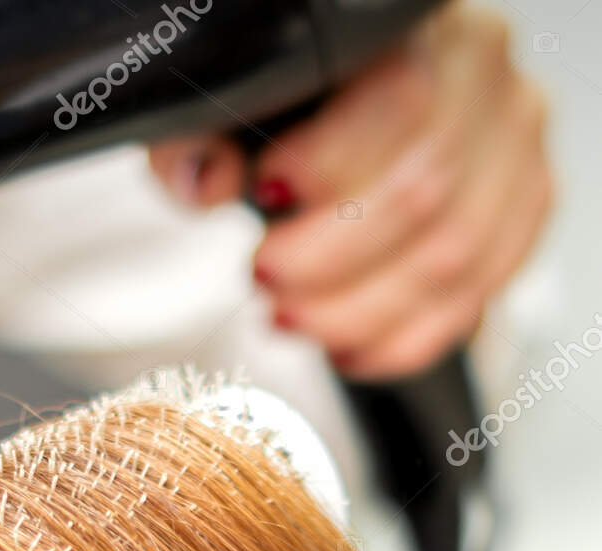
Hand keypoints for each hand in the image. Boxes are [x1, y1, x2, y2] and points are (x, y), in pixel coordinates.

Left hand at [148, 3, 551, 377]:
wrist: (356, 115)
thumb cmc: (300, 102)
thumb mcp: (236, 99)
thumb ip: (202, 131)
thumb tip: (201, 179)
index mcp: (422, 27)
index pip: (400, 102)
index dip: (328, 167)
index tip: (266, 196)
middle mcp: (483, 78)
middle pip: (423, 194)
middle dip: (327, 263)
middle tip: (267, 282)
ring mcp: (512, 148)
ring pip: (450, 260)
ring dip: (356, 315)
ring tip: (292, 320)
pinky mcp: (520, 211)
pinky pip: (472, 301)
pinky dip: (399, 343)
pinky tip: (344, 348)